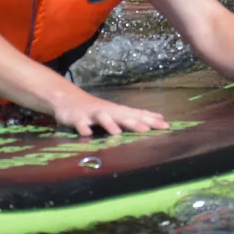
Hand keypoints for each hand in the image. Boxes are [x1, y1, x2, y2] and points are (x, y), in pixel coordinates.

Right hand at [47, 83, 169, 136]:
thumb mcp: (115, 113)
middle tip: (148, 129)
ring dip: (109, 124)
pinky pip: (80, 124)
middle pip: (123, 116)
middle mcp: (107, 111)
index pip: (137, 115)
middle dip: (135, 122)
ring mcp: (91, 114)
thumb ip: (133, 117)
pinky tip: (87, 134)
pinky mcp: (76, 118)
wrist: (67, 98)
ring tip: (118, 133)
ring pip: (102, 118)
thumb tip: (156, 120)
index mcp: (117, 112)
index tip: (166, 126)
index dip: (151, 120)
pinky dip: (83, 128)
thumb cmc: (95, 110)